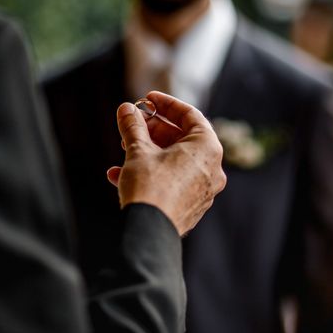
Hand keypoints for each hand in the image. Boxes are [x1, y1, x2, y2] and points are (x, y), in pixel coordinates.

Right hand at [107, 91, 225, 235]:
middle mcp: (212, 168)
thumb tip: (126, 109)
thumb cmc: (149, 187)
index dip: (166, 104)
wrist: (149, 233)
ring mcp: (204, 189)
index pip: (190, 115)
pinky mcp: (191, 206)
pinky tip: (120, 175)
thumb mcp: (138, 150)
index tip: (147, 99)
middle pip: (182, 138)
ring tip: (124, 148)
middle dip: (153, 129)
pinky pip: (173, 180)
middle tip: (133, 124)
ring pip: (175, 160)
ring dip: (148, 151)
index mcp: (207, 148)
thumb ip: (133, 126)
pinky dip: (152, 172)